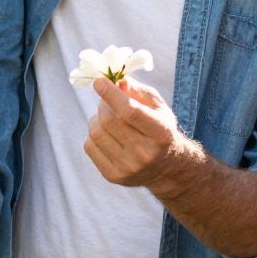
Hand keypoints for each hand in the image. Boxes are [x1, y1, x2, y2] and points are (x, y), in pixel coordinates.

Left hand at [83, 77, 201, 191]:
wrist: (167, 168)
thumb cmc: (161, 130)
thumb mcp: (158, 108)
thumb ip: (139, 92)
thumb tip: (117, 81)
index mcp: (160, 133)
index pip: (130, 111)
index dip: (111, 94)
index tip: (99, 81)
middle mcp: (145, 153)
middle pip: (109, 120)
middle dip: (104, 104)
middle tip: (107, 100)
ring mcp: (128, 167)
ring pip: (96, 132)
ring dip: (97, 119)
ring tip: (107, 118)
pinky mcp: (113, 176)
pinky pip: (90, 146)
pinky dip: (93, 134)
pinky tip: (106, 133)